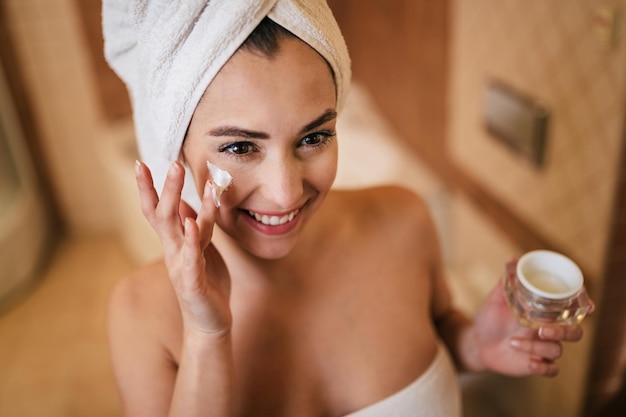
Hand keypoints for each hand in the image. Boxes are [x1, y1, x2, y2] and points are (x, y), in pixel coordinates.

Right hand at [135, 160, 231, 335]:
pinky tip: (193, 224)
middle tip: (172, 163)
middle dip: (166, 188)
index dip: (149, 189)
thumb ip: (193, 228)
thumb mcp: (201, 251)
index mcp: (175, 243)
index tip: (140, 164)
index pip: (157, 212)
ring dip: (180, 204)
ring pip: (177, 230)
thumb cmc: (206, 285)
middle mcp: (173, 252)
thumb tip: (184, 204)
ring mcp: (181, 266)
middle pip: (164, 214)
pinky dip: (193, 240)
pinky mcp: (193, 282)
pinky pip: (193, 258)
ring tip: (183, 183)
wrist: (209, 325)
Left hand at [468, 261, 586, 376]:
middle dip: (564, 331)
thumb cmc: (489, 319)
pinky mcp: (536, 365)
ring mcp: (543, 349)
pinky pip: (551, 370)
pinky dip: (541, 367)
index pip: (571, 311)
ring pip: (556, 350)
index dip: (584, 309)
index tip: (589, 307)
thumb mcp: (495, 300)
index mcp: (543, 314)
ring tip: (512, 342)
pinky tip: (527, 362)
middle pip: (575, 332)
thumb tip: (513, 260)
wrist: (476, 342)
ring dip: (536, 347)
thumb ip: (506, 283)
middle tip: (542, 329)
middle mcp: (547, 331)